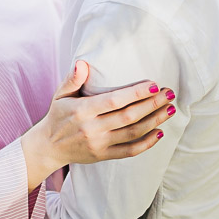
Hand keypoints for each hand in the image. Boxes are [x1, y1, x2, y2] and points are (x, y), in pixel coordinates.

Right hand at [21, 60, 174, 191]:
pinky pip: (129, 151)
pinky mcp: (103, 155)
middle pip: (129, 116)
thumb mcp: (60, 94)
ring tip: (169, 109)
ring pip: (133, 133)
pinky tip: (159, 132)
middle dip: (152, 105)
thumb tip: (82, 63)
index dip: (136, 93)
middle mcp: (92, 128)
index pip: (114, 100)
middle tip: (169, 94)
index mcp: (82, 110)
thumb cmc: (58, 115)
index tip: (154, 85)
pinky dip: (146, 143)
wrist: (48, 147)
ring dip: (154, 121)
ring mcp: (99, 144)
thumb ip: (72, 78)